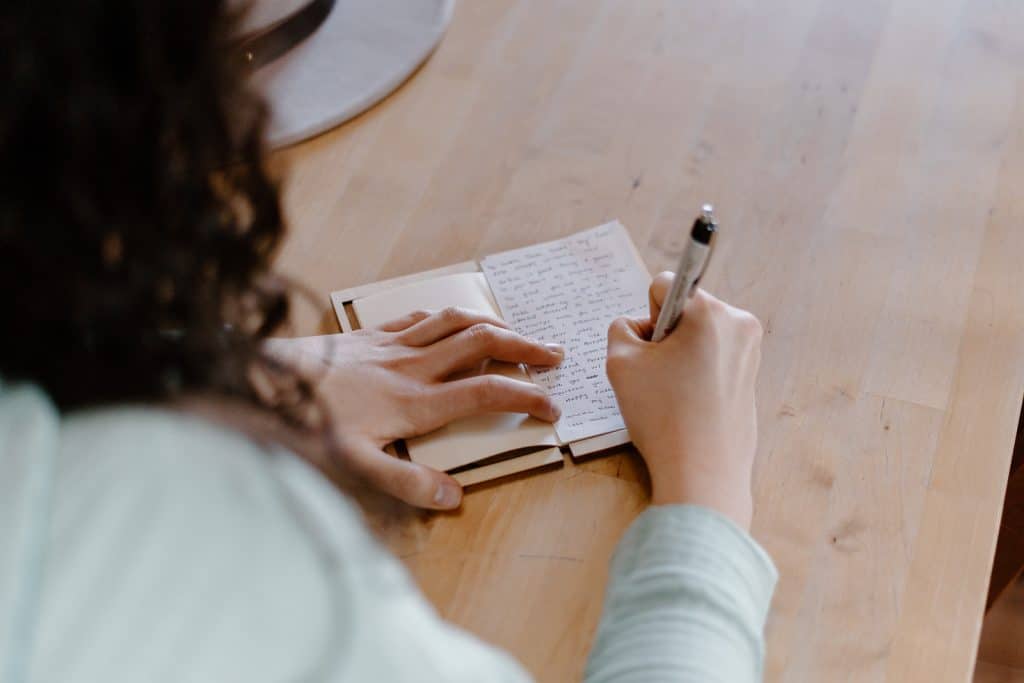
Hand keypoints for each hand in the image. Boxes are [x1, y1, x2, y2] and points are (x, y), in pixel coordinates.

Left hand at [265, 308, 562, 509]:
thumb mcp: (352, 465)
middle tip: (555, 354)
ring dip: (495, 324)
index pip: (487, 392)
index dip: (527, 396)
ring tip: (520, 332)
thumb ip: (404, 481)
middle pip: (483, 344)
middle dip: (525, 346)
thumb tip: (452, 497)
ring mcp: (391, 344)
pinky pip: (421, 315)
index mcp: (415, 402)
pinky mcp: (370, 333)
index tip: (553, 407)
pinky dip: (449, 316)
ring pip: (456, 322)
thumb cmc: (304, 423)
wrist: (260, 378)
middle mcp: (411, 366)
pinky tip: (454, 320)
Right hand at [605, 273, 761, 528]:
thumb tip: (638, 328)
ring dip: (681, 353)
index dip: (646, 316)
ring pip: (699, 334)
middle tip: (659, 375)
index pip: (663, 285)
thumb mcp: (620, 362)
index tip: (650, 350)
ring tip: (675, 393)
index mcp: (710, 311)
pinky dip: (697, 371)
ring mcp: (751, 351)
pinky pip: (714, 358)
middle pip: (685, 310)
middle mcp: (739, 323)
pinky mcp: (752, 375)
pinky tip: (690, 403)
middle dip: (666, 335)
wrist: (703, 473)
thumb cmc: (662, 415)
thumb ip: (621, 328)